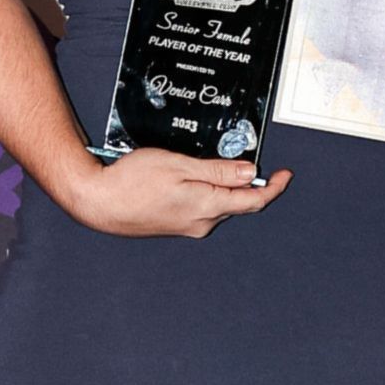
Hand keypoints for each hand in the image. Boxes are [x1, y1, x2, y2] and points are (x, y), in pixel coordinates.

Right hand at [60, 146, 293, 237]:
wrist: (99, 202)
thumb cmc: (133, 181)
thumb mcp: (179, 165)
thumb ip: (217, 171)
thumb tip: (249, 173)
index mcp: (207, 207)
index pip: (253, 201)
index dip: (273, 188)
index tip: (285, 175)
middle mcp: (202, 223)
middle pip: (238, 202)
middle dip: (247, 183)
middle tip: (248, 158)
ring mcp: (189, 226)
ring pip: (220, 204)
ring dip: (226, 186)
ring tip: (215, 163)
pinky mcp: (177, 225)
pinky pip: (204, 207)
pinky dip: (210, 192)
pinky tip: (196, 177)